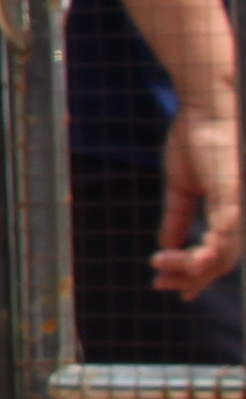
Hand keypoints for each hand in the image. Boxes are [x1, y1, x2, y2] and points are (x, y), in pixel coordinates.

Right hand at [162, 99, 242, 295]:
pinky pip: (225, 231)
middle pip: (222, 263)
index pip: (218, 256)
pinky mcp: (234, 197)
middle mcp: (238, 216)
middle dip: (192, 278)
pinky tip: (187, 254)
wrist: (206, 111)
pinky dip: (209, 248)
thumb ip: (175, 218)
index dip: (196, 276)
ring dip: (192, 267)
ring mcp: (238, 208)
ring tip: (159, 264)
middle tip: (161, 284)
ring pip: (224, 254)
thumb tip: (165, 246)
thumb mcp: (180, 188)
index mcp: (228, 214)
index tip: (167, 286)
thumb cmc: (195, 142)